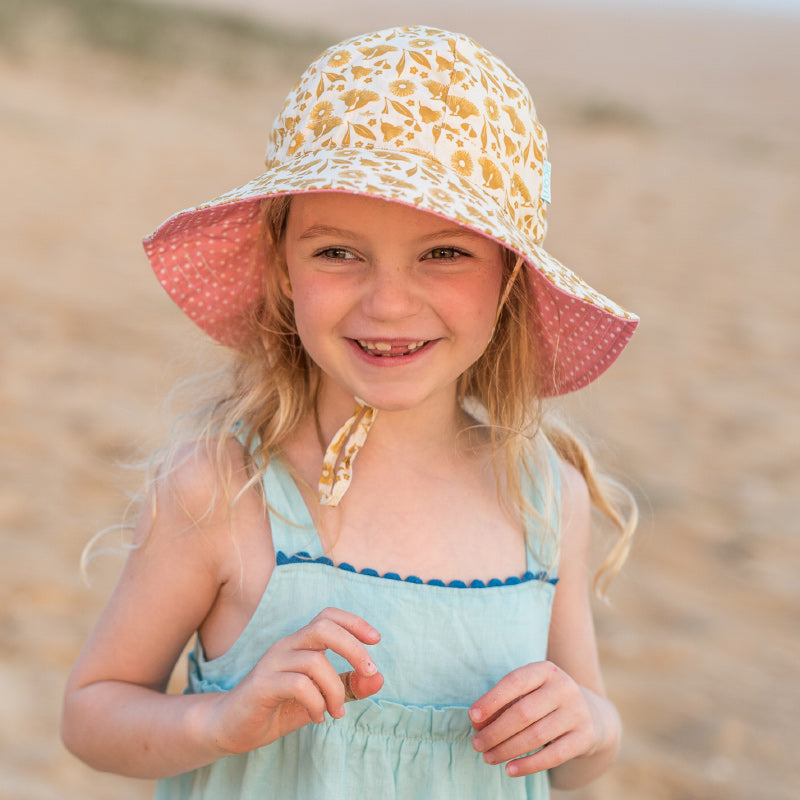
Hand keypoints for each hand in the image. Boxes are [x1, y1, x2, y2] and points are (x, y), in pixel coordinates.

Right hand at [205, 607, 382, 754]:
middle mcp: (286, 645)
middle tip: (370, 672)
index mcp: (300, 643)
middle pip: (324, 627)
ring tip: (337, 712)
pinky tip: (317, 717)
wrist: (230, 727)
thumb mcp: (320, 698)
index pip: (328, 616)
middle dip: (353, 647)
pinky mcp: (262, 684)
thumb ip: (348, 687)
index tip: (376, 640)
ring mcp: (272, 663)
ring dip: (335, 689)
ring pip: (315, 661)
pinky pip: (298, 685)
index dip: (354, 622)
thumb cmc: (277, 707)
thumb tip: (380, 679)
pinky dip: (316, 703)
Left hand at [469, 661, 603, 776]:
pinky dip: (528, 765)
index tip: (472, 717)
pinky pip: (553, 756)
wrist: (591, 714)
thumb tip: (477, 722)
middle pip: (523, 712)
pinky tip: (510, 770)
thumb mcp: (528, 692)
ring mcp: (577, 713)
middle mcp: (564, 687)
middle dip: (495, 731)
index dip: (491, 700)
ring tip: (488, 757)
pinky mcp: (585, 738)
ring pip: (535, 736)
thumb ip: (503, 703)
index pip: (515, 682)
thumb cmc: (545, 701)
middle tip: (477, 744)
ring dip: (507, 749)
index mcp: (546, 670)